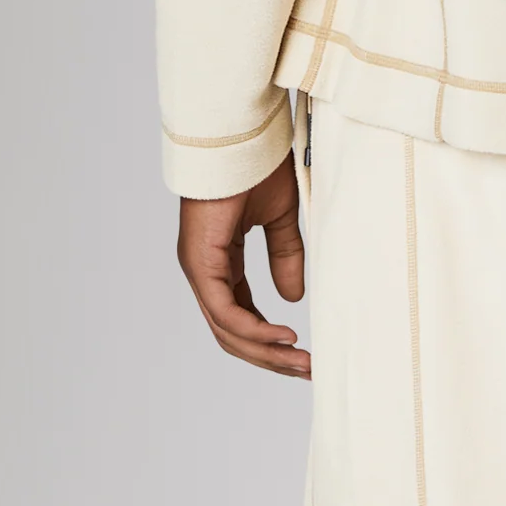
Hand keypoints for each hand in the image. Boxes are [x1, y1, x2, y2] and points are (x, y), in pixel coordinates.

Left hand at [177, 154, 309, 377]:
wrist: (241, 135)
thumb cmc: (257, 166)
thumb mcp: (281, 218)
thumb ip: (285, 256)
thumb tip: (292, 299)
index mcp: (220, 261)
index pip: (241, 315)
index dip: (270, 339)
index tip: (305, 353)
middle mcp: (205, 271)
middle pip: (233, 333)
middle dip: (270, 357)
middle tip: (306, 371)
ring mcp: (199, 269)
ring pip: (228, 330)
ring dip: (266, 351)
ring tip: (300, 362)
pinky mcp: (201, 263)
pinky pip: (227, 312)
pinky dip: (256, 329)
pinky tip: (284, 338)